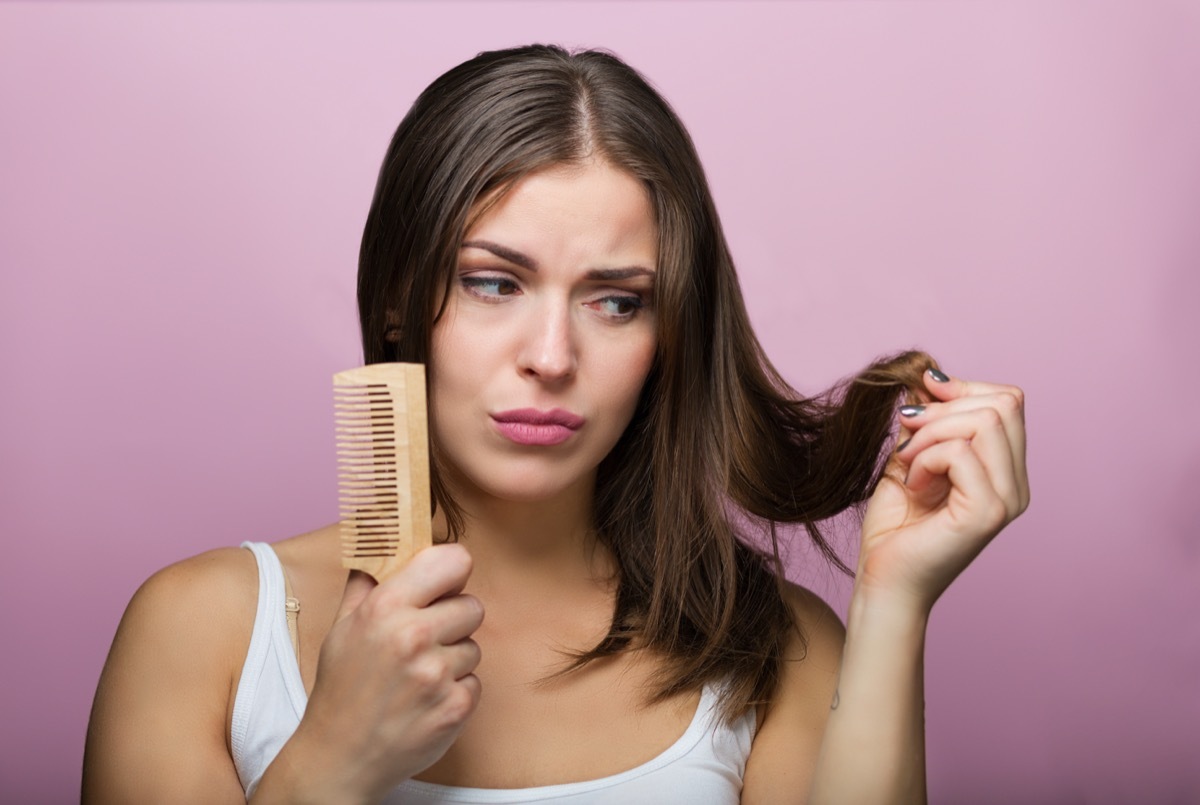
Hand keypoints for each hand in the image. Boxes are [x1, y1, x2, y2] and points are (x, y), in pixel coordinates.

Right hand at [277, 544, 482, 802]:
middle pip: (472, 605)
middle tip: (425, 640)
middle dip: (453, 621)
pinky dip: (456, 690)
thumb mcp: (343, 627)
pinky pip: (475, 681)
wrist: (339, 759)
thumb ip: (368, 581)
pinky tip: (425, 700)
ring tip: (418, 676)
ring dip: (453, 659)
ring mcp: (437, 674)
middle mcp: (413, 636)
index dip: (452, 572)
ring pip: (474, 646)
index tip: (445, 583)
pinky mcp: (455, 707)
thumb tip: (387, 541)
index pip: (453, 561)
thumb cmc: (341, 689)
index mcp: (385, 608)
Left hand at [857, 369, 1028, 613]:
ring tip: (908, 464)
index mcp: (1006, 472)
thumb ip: (926, 421)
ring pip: (984, 422)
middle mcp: (1017, 486)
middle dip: (943, 408)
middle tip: (906, 437)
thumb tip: (928, 376)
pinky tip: (913, 485)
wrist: (884, 583)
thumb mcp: (909, 458)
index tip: (920, 398)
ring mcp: (1008, 501)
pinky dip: (925, 458)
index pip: (1008, 401)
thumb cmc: (895, 528)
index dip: (962, 388)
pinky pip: (960, 452)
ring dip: (931, 434)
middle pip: (1003, 404)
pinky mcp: (987, 513)